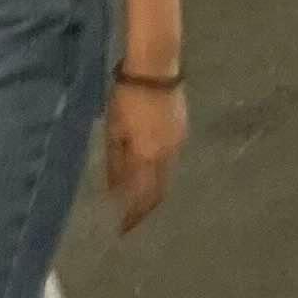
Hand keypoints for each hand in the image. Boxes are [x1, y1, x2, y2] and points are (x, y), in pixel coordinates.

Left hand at [105, 80, 184, 233]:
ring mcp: (178, 142)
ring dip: (154, 190)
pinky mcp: (183, 129)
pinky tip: (152, 169)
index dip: (134, 215)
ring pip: (167, 176)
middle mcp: (167, 156)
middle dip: (146, 207)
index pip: (143, 198)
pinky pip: (172, 160)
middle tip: (134, 218)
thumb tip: (114, 191)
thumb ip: (115, 163)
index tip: (124, 229)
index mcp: (148, 158)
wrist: (156, 68)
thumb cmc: (127, 98)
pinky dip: (161, 171)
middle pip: (159, 191)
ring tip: (141, 197)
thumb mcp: (114, 131)